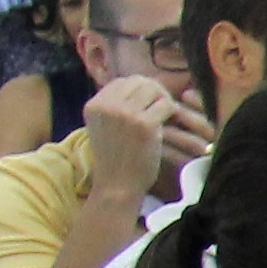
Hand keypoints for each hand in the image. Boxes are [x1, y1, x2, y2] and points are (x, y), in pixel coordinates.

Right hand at [77, 72, 208, 201]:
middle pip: (140, 82)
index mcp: (93, 104)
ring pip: (155, 90)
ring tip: (163, 119)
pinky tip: (167, 127)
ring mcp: (125, 114)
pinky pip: (167, 105)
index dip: (140, 91)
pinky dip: (172, 113)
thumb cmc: (116, 158)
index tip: (147, 106)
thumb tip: (141, 83)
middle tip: (160, 111)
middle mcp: (106, 105)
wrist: (117, 185)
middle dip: (155, 94)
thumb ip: (115, 105)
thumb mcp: (104, 126)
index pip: (123, 81)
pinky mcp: (144, 124)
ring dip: (164, 102)